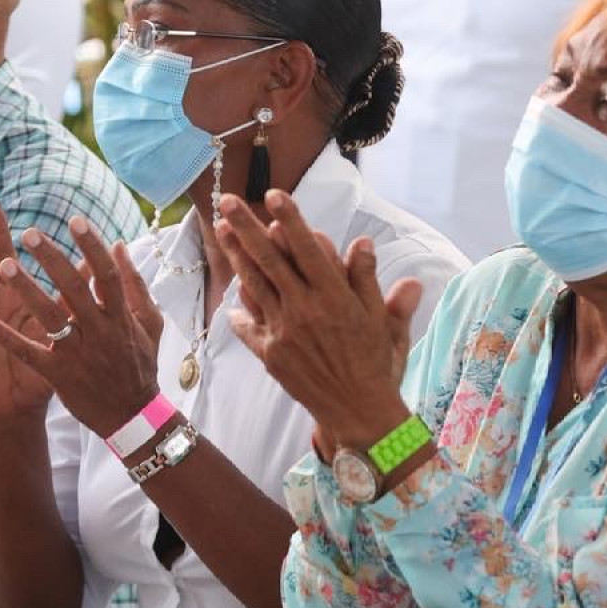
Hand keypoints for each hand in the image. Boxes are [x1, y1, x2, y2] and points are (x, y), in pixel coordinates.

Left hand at [0, 215, 164, 435]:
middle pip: (74, 289)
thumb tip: (120, 245)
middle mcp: (99, 331)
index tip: (75, 219)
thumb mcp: (149, 323)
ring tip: (3, 264)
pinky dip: (7, 338)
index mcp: (120, 316)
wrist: (133, 417)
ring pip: (50, 317)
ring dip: (26, 289)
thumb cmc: (141, 365)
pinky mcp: (58, 375)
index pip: (107, 274)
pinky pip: (29, 354)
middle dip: (52, 259)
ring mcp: (78, 354)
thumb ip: (135, 285)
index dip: (92, 246)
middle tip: (29, 233)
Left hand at [214, 190, 422, 449]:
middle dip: (247, 227)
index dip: (290, 220)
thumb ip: (370, 281)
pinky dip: (240, 310)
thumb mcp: (385, 321)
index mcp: (335, 298)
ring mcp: (283, 332)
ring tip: (221, 229)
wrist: (359, 413)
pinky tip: (231, 296)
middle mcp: (305, 311)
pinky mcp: (270, 354)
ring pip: (255, 285)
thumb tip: (364, 243)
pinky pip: (249, 326)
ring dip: (237, 255)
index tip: (274, 194)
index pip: (309, 250)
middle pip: (271, 260)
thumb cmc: (378, 364)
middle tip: (226, 200)